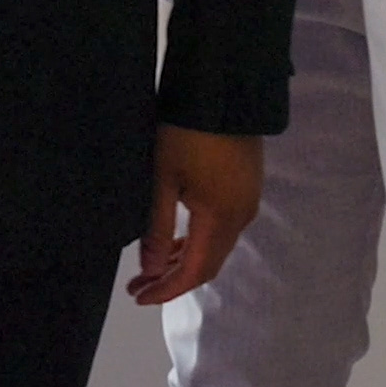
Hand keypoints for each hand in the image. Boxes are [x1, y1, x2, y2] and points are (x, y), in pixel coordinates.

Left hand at [127, 125, 260, 304]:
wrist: (223, 89)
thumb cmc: (185, 132)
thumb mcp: (163, 179)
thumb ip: (158, 228)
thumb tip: (152, 270)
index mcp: (221, 218)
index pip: (196, 271)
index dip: (168, 289)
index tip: (139, 297)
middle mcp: (241, 217)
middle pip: (209, 263)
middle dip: (173, 279)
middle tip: (138, 285)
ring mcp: (247, 202)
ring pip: (216, 246)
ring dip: (185, 260)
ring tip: (150, 268)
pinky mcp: (246, 187)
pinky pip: (222, 228)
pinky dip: (198, 241)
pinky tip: (177, 240)